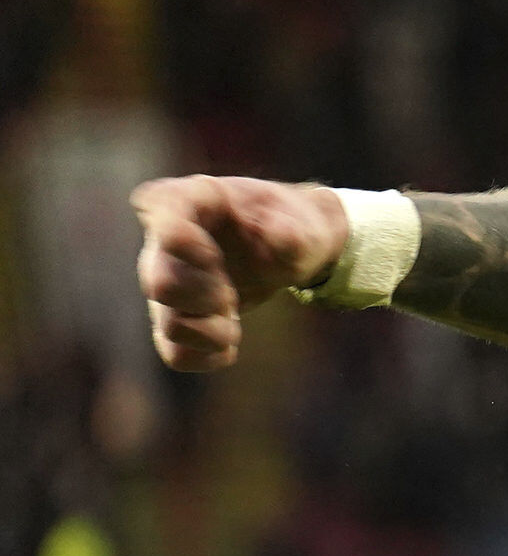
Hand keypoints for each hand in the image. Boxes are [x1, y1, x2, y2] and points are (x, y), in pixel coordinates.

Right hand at [131, 175, 349, 372]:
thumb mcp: (302, 220)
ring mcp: (165, 278)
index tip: (211, 255)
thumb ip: (292, 229)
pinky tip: (228, 345)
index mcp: (190, 199)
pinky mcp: (175, 315)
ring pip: (169, 322)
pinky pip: (175, 353)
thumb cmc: (290, 224)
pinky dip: (206, 356)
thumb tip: (282, 238)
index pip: (156, 208)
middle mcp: (164, 239)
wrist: (291, 246)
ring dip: (211, 330)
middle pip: (161, 282)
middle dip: (206, 297)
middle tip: (231, 295)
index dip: (180, 240)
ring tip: (232, 316)